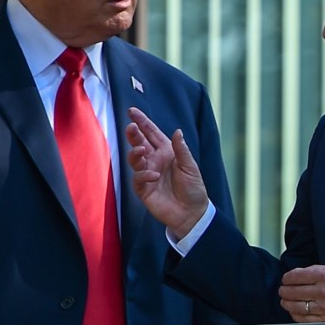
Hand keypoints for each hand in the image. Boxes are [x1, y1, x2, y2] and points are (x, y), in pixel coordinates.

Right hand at [125, 107, 208, 238]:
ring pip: (135, 158)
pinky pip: (138, 178)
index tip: (132, 111)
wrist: (191, 213)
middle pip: (139, 143)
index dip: (142, 122)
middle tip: (131, 127)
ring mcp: (147, 173)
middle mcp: (155, 160)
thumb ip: (182, 150)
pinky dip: (144, 175)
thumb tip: (177, 131)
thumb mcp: (190, 167)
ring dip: (135, 152)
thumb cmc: (193, 188)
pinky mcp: (143, 189)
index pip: (151, 133)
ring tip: (141, 150)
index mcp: (166, 151)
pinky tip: (153, 175)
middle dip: (134, 134)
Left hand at [278, 265, 324, 322]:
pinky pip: (305, 321)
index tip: (285, 279)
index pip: (296, 276)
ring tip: (286, 301)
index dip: (287, 278)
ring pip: (296, 307)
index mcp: (324, 275)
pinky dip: (296, 317)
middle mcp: (322, 291)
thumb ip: (318, 272)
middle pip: (293, 292)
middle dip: (284, 291)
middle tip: (283, 290)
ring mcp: (324, 307)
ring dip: (287, 304)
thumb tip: (300, 275)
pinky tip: (295, 313)